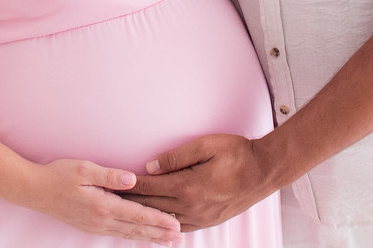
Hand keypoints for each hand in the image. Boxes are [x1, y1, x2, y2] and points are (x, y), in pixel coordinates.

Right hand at [26, 159, 183, 245]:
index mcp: (102, 206)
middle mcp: (101, 220)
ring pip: (128, 234)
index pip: (137, 214)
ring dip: (149, 237)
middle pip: (136, 229)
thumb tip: (133, 180)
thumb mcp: (85, 169)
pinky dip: (134, 235)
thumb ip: (110, 175)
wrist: (34, 191)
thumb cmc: (59, 175)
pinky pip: (118, 233)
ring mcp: (95, 226)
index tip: (176, 225)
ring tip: (167, 241)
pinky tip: (141, 236)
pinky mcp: (90, 226)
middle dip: (160, 234)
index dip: (158, 220)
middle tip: (180, 238)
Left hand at [122, 134, 273, 231]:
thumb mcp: (205, 145)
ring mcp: (199, 217)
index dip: (128, 185)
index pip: (149, 186)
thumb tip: (150, 166)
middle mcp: (190, 206)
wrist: (264, 171)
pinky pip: (179, 227)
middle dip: (128, 202)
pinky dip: (162, 225)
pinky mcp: (207, 222)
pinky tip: (153, 224)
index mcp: (187, 186)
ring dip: (142, 215)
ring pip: (162, 219)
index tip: (110, 185)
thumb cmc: (236, 153)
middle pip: (151, 204)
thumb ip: (175, 157)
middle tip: (108, 199)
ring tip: (123, 213)